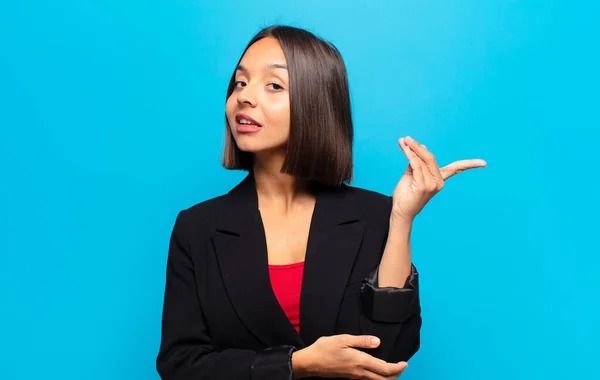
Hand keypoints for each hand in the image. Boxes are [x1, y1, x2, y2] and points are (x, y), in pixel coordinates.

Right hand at [292, 334, 407, 379]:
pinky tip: (377, 371)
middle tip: (402, 367)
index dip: (397, 367)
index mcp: (360, 362)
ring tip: (394, 369)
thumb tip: (377, 342)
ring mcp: (355, 377)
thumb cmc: (324, 349)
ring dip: (388, 377)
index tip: (405, 363)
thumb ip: (361, 341)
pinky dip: (379, 377)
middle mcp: (359, 372)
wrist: (310, 363)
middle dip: (396, 375)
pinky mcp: (350, 377)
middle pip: (384, 379)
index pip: (384, 369)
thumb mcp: (342, 339)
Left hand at [391, 136, 486, 223]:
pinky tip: (406, 149)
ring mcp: (432, 185)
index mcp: (439, 179)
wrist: (399, 211)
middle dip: (418, 147)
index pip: (456, 169)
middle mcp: (438, 182)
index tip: (484, 163)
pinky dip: (410, 156)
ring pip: (422, 161)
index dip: (469, 164)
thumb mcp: (412, 174)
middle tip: (407, 138)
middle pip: (430, 158)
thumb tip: (422, 147)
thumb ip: (417, 162)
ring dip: (411, 150)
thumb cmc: (405, 194)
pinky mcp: (423, 186)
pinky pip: (417, 166)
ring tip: (403, 141)